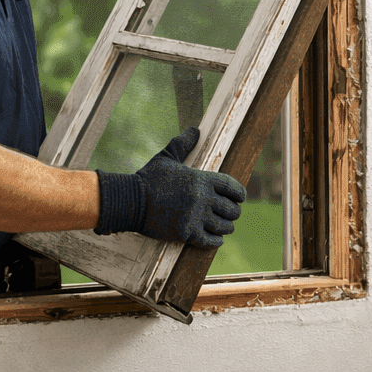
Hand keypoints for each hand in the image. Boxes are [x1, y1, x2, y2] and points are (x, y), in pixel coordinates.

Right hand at [93, 126, 245, 247]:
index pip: (232, 187)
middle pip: (231, 209)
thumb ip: (183, 143)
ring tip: (224, 226)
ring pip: (224, 226)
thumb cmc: (148, 178)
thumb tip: (194, 129)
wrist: (130, 201)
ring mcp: (195, 217)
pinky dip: (216, 240)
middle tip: (231, 214)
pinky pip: (210, 241)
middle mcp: (202, 198)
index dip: (240, 194)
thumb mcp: (166, 157)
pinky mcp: (186, 234)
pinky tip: (216, 239)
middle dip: (233, 212)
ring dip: (226, 227)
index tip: (241, 198)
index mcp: (200, 179)